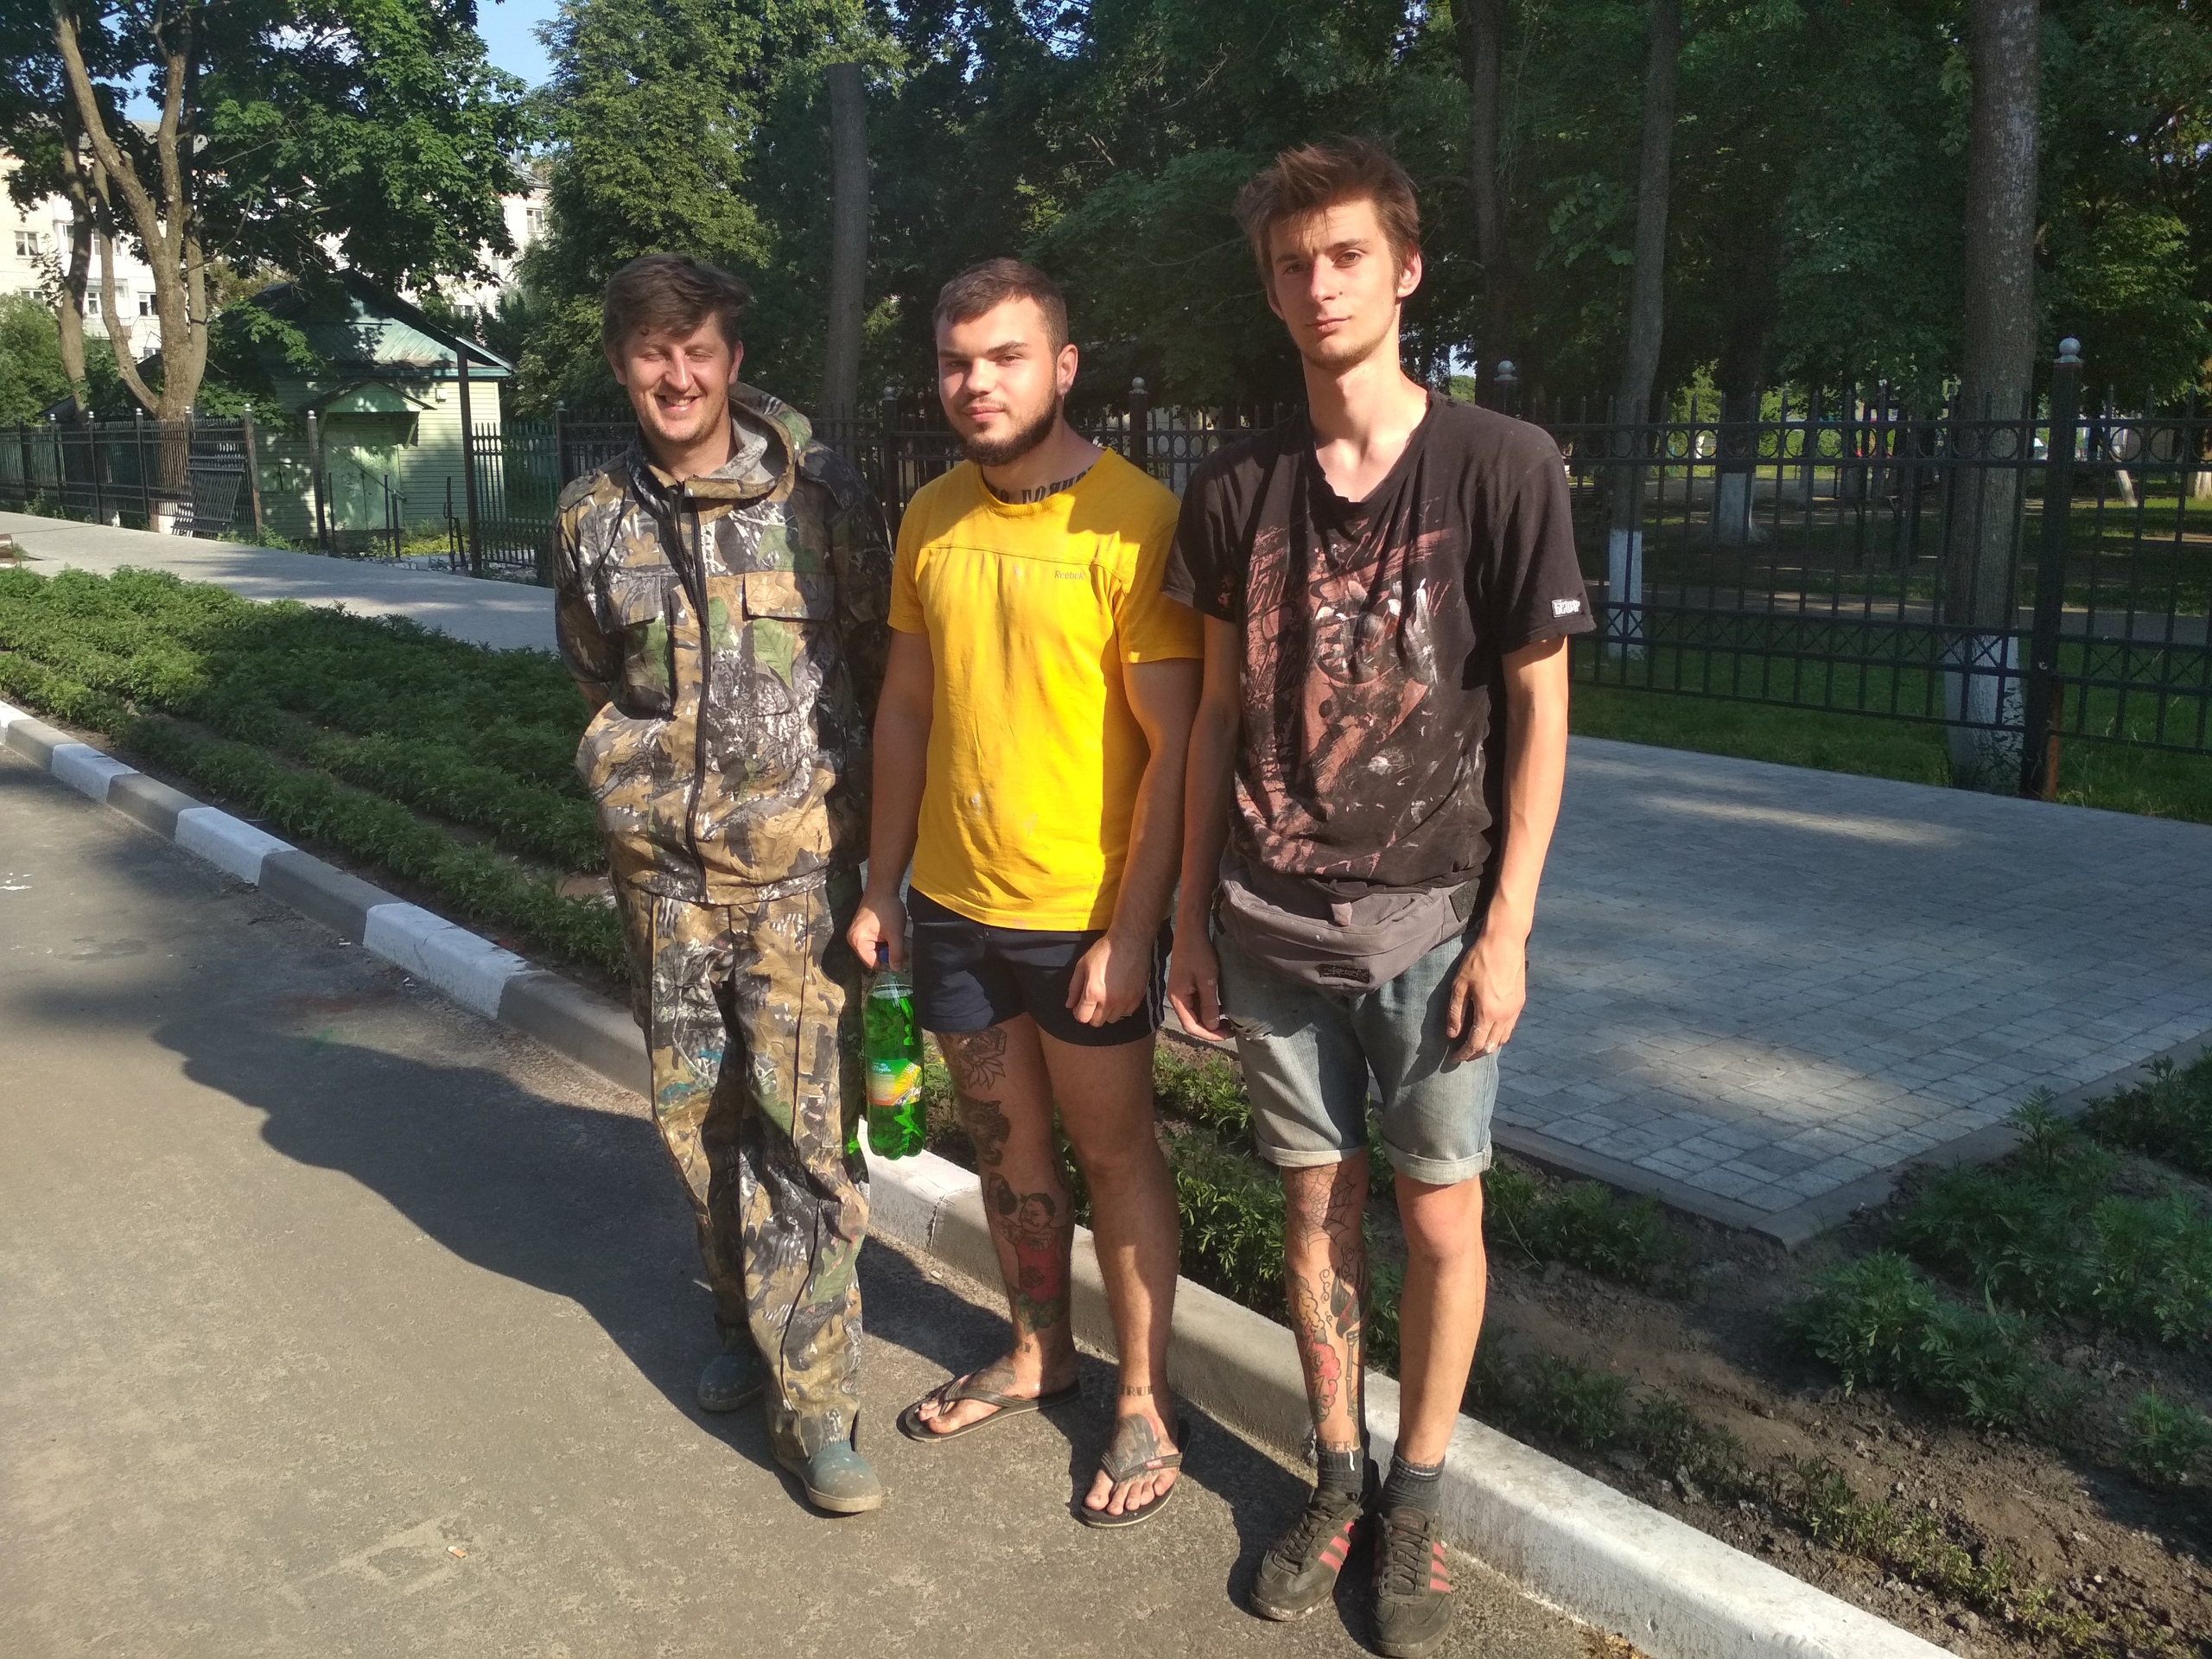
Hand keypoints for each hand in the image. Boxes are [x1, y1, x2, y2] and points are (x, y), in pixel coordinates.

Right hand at [847, 888, 907, 971]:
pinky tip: (888, 930)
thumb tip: (896, 969)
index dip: (887, 960)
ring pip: (873, 949)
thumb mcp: (895, 933)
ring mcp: (855, 934)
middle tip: (898, 941)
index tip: (899, 952)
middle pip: (872, 957)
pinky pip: (872, 942)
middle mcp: (853, 939)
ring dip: (885, 945)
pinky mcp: (860, 929)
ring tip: (892, 932)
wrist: (883, 887)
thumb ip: (896, 953)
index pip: (873, 963)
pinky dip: (882, 939)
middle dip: (887, 952)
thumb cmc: (888, 908)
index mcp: (858, 942)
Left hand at [1067, 927, 1151, 1026]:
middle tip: (1094, 1002)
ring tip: (1108, 998)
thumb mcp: (1082, 965)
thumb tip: (1069, 1005)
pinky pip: (1127, 1012)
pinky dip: (1121, 1008)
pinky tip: (1120, 995)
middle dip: (1092, 1014)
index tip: (1081, 1005)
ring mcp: (1125, 1001)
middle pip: (1097, 1022)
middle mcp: (1109, 1001)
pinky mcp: (1138, 998)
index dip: (1079, 1012)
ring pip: (1112, 1019)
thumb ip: (1074, 987)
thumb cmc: (1103, 951)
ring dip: (1107, 1012)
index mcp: (1093, 993)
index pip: (1082, 1017)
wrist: (1129, 941)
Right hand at [1165, 928, 1225, 1040]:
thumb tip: (1213, 1026)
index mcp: (1177, 999)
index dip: (1209, 1035)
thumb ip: (1209, 1004)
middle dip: (1210, 1030)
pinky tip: (1220, 1009)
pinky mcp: (1185, 985)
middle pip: (1192, 1022)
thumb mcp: (1207, 980)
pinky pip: (1195, 1004)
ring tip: (1228, 1023)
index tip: (1226, 1035)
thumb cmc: (1198, 953)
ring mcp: (1180, 991)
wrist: (1191, 931)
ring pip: (1194, 1014)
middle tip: (1230, 1031)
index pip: (1191, 1026)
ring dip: (1209, 1021)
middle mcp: (1176, 998)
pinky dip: (1207, 1010)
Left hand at [1444, 924, 1527, 1061]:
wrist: (1505, 941)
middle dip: (1476, 1054)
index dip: (1464, 1054)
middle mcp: (1505, 1015)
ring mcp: (1515, 1009)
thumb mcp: (1460, 984)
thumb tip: (1452, 1034)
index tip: (1454, 1059)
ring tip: (1476, 1044)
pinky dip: (1499, 1034)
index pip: (1476, 1044)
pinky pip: (1511, 1027)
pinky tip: (1490, 1029)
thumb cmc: (1479, 960)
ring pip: (1503, 1039)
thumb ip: (1456, 1012)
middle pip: (1491, 1046)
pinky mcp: (1520, 1002)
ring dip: (1489, 1046)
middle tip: (1463, 1054)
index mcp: (1488, 1012)